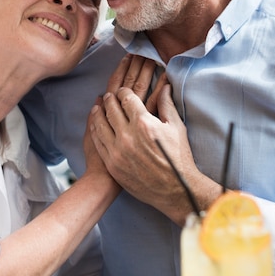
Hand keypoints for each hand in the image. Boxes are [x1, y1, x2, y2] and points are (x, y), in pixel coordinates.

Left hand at [89, 83, 220, 224]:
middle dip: (109, 99)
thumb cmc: (179, 158)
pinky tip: (96, 126)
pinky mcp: (112, 163)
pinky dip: (95, 130)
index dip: (123, 93)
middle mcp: (128, 135)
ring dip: (98, 113)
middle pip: (111, 109)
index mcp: (144, 123)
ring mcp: (117, 150)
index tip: (122, 92)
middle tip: (108, 96)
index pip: (126, 99)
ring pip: (100, 124)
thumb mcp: (176, 128)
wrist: (175, 189)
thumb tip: (165, 86)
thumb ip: (166, 104)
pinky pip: (98, 141)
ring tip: (98, 108)